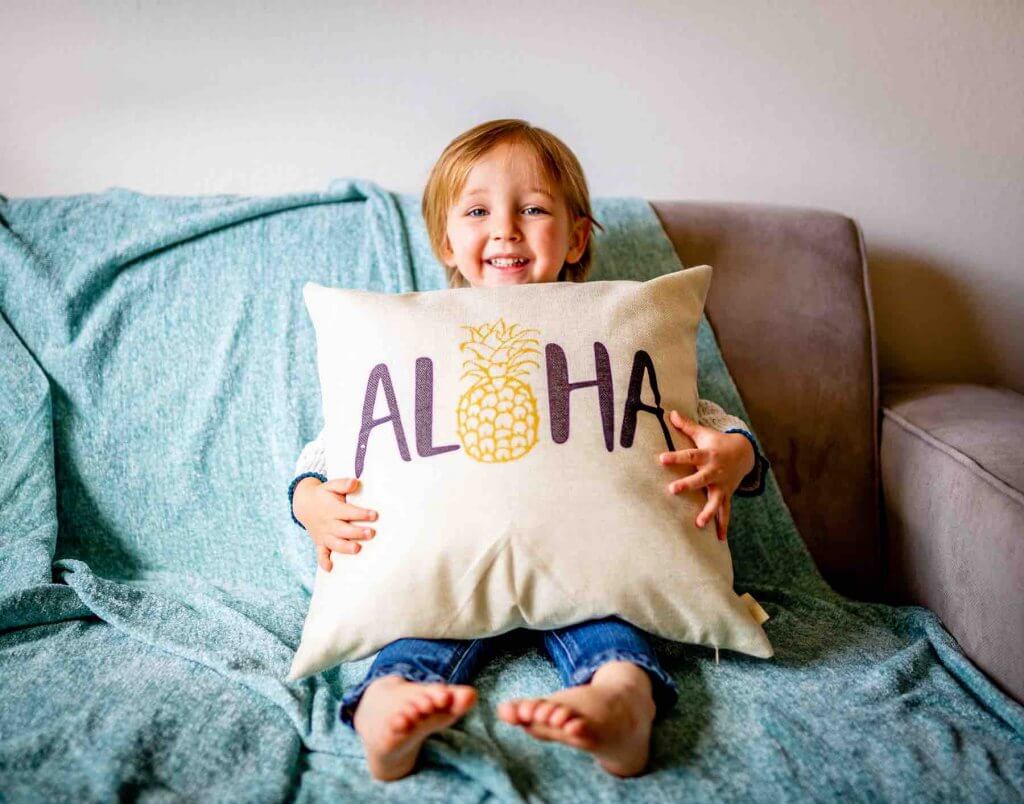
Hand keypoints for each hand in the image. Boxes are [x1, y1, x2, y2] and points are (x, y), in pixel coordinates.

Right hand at [292, 477, 377, 571]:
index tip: (374, 515)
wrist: (304, 504)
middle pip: (343, 529)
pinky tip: (330, 568)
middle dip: (356, 532)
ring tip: (357, 549)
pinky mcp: (320, 543)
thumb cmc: (324, 494)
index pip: (348, 511)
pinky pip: (320, 554)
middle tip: (371, 533)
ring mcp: (323, 534)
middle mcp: (328, 523)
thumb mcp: (331, 485)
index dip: (361, 513)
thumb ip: (343, 484)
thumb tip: (355, 482)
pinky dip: (323, 561)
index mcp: (332, 508)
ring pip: (334, 543)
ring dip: (345, 547)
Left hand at [658, 409, 754, 541]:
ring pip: (715, 500)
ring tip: (699, 523)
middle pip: (700, 479)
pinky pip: (725, 512)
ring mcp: (722, 485)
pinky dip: (723, 525)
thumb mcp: (704, 433)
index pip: (689, 455)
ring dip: (708, 512)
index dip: (676, 457)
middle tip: (673, 490)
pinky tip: (718, 539)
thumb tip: (670, 412)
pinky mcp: (726, 495)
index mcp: (707, 455)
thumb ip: (687, 426)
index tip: (661, 459)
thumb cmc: (717, 442)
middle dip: (688, 485)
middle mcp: (714, 471)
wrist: (744, 453)